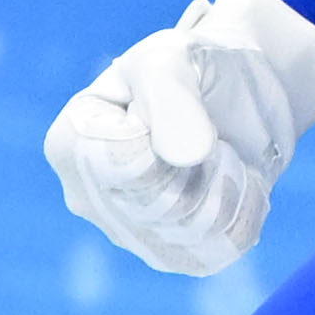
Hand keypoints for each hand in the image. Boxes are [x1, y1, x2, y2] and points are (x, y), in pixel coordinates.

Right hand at [38, 0, 314, 276]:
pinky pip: (224, 247)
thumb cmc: (191, 69)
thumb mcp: (174, 57)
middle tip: (208, 129)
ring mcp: (131, 235)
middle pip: (163, 204)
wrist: (236, 97)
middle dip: (204, 161)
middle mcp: (88, 200)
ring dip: (229, 181)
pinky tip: (232, 180)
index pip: (125, 162)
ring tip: (219, 152)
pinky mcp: (177, 257)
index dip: (171, 134)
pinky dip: (245, 207)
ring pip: (197, 230)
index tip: (178, 104)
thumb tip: (186, 156)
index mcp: (69, 145)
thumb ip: (172, 96)